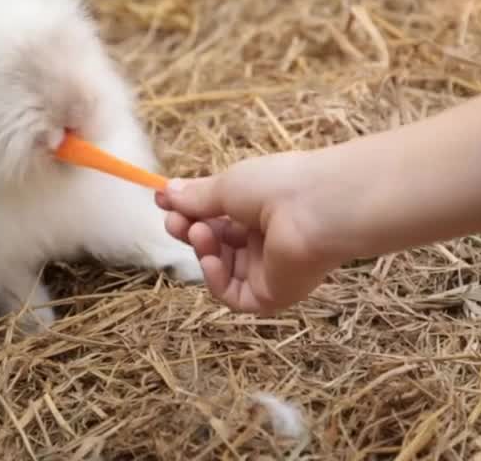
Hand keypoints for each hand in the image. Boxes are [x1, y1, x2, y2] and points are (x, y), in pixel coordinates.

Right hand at [155, 150, 363, 314]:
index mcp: (261, 209)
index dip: (189, 210)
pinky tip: (210, 258)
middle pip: (217, 243)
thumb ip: (196, 196)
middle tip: (173, 220)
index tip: (163, 201)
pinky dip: (215, 278)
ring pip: (222, 268)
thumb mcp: (228, 185)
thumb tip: (167, 192)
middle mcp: (266, 239)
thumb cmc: (278, 185)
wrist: (317, 209)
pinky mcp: (272, 295)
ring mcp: (270, 268)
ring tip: (199, 231)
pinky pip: (234, 294)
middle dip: (190, 230)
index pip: (218, 216)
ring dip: (203, 249)